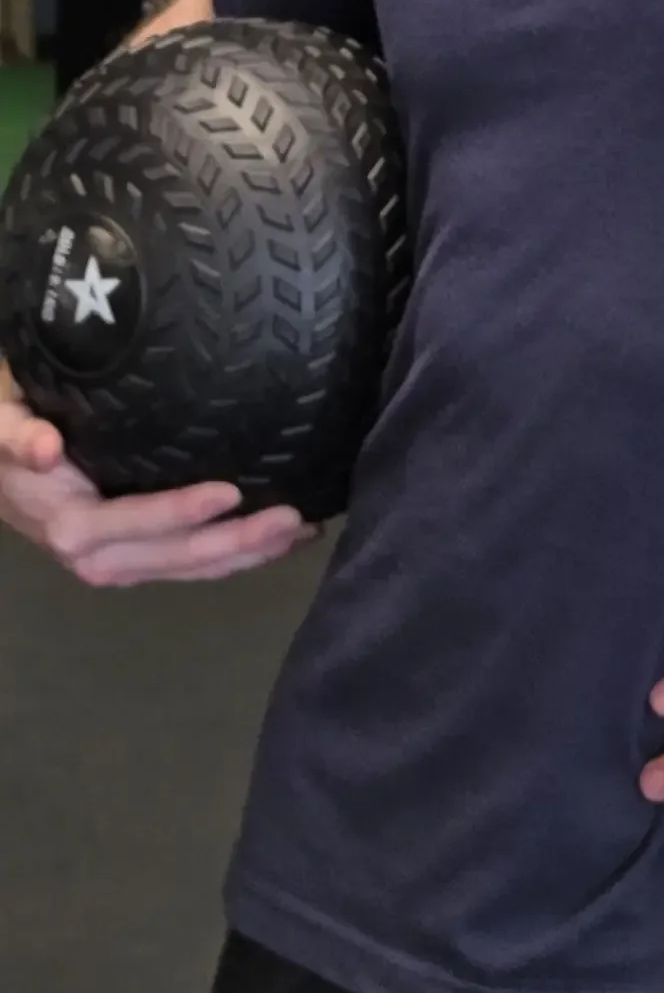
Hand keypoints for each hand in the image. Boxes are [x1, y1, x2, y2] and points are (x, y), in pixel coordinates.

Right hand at [0, 367, 320, 586]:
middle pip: (180, 556)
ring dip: (251, 554)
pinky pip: (194, 564)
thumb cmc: (9, 431)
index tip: (231, 490)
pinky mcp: (140, 560)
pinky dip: (240, 556)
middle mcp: (99, 557)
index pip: (137, 522)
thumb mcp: (1, 423)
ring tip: (304, 529)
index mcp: (72, 526)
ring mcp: (123, 565)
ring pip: (196, 569)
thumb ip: (16, 435)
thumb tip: (44, 449)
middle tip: (294, 516)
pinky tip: (283, 540)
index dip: (181, 512)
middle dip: (239, 541)